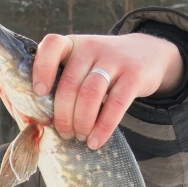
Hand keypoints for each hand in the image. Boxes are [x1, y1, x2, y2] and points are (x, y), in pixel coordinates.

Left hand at [31, 32, 184, 149]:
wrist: (147, 53)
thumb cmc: (102, 67)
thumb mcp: (82, 63)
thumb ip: (63, 80)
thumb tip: (40, 121)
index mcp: (72, 44)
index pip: (52, 46)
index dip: (42, 69)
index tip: (39, 93)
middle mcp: (91, 48)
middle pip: (70, 83)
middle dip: (63, 115)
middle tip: (64, 133)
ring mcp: (114, 59)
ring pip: (90, 94)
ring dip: (81, 122)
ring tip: (79, 137)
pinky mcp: (134, 75)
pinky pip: (116, 104)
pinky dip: (103, 127)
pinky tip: (95, 141)